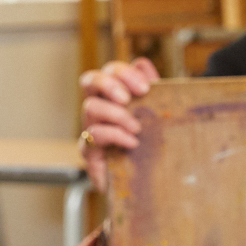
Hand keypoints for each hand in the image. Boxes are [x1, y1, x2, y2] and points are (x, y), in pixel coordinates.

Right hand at [78, 58, 161, 191]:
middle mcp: (98, 107)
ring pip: (90, 107)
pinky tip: (132, 142)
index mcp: (113, 94)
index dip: (125, 73)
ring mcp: (91, 127)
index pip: (110, 71)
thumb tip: (142, 63)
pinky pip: (93, 135)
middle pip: (88, 80)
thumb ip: (152, 89)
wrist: (145, 181)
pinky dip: (114, 135)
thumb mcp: (156, 114)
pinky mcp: (89, 151)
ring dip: (116, 114)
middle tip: (128, 98)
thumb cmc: (149, 143)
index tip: (146, 87)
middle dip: (109, 84)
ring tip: (137, 127)